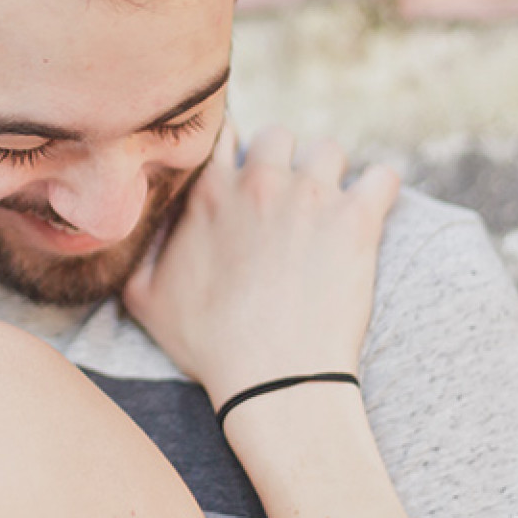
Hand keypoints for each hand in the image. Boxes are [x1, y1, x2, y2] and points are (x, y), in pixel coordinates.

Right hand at [123, 123, 401, 412]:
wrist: (274, 382)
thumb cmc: (210, 347)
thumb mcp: (145, 300)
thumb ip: (137, 250)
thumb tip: (134, 226)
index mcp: (210, 191)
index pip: (223, 135)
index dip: (235, 155)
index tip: (245, 184)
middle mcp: (261, 180)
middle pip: (278, 136)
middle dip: (285, 162)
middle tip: (289, 202)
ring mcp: (311, 195)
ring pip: (330, 150)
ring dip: (330, 175)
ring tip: (330, 211)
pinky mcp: (357, 218)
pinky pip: (383, 176)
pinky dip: (380, 190)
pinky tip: (372, 213)